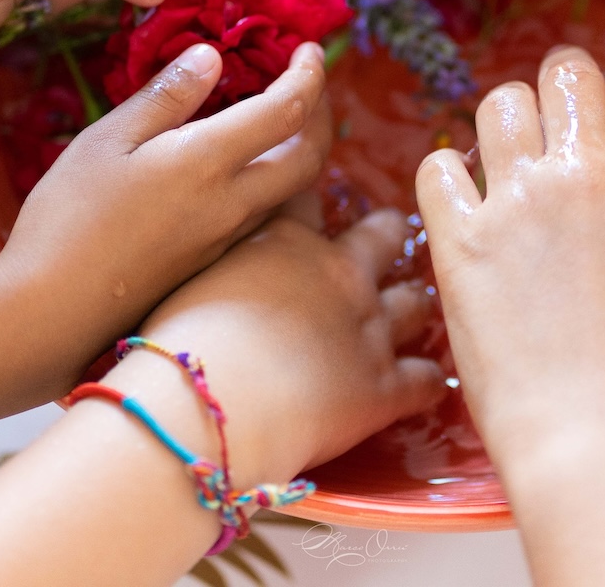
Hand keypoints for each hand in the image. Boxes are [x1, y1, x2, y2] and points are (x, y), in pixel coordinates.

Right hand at [0, 40, 333, 400]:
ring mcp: (225, 241)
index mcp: (208, 163)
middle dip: (321, 114)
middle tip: (308, 80)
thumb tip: (213, 57)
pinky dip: (273, 177)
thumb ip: (166, 96)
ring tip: (282, 116)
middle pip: (310, 158)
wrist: (52, 312)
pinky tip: (244, 166)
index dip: (308, 75)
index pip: (287, 112)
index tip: (309, 49)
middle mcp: (232, 205)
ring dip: (301, 148)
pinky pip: (264, 213)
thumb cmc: (69, 217)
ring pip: (291, 190)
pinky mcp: (211, 263)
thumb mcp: (107, 139)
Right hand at [119, 210, 445, 486]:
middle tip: (385, 237)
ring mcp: (369, 329)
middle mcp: (338, 274)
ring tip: (409, 313)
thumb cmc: (178, 345)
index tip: (308, 196)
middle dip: (386, 234)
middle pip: (382, 235)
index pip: (304, 199)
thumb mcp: (188, 282)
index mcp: (284, 242)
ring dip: (411, 307)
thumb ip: (219, 268)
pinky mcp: (384, 388)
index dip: (308, 198)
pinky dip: (426, 384)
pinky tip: (424, 388)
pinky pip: (425, 381)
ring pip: (414, 303)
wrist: (208, 407)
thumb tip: (213, 278)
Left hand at [417, 46, 604, 586]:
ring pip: (499, 102)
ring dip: (500, 124)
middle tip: (544, 128)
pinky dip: (445, 176)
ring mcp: (519, 200)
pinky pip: (436, 165)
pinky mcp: (461, 236)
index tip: (596, 147)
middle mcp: (587, 173)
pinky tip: (458, 204)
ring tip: (499, 162)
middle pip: (564, 73)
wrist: (595, 437)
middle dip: (555, 92)